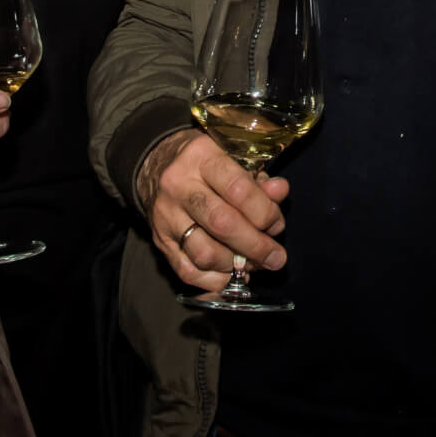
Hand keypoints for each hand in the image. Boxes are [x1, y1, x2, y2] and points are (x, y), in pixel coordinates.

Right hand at [138, 127, 288, 291]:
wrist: (156, 166)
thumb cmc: (204, 164)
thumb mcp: (231, 159)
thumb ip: (258, 180)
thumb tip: (280, 192)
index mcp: (201, 157)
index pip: (238, 188)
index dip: (264, 212)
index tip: (276, 225)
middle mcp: (179, 186)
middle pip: (222, 224)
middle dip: (255, 246)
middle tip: (276, 257)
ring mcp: (166, 216)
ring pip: (205, 253)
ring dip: (236, 265)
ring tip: (253, 264)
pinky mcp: (159, 241)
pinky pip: (188, 271)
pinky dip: (215, 280)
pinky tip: (232, 275)